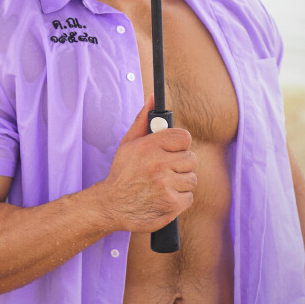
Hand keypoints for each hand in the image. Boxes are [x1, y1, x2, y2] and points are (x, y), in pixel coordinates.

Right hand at [99, 95, 196, 232]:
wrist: (112, 205)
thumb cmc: (123, 172)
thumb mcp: (128, 143)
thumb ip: (143, 120)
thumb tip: (152, 98)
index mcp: (149, 146)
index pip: (184, 137)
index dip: (179, 144)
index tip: (172, 150)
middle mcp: (159, 164)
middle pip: (191, 159)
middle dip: (180, 164)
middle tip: (166, 169)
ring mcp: (166, 185)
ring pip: (191, 179)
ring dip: (180, 182)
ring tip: (163, 184)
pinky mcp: (171, 204)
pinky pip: (189, 196)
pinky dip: (179, 199)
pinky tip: (164, 197)